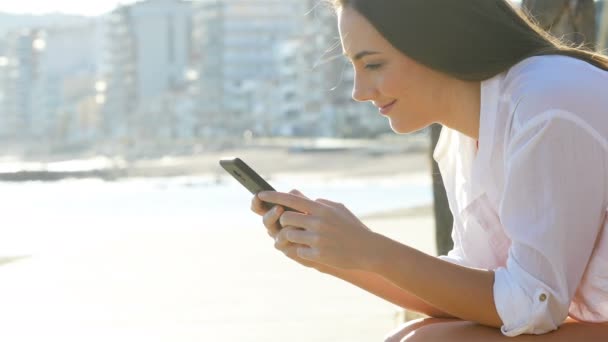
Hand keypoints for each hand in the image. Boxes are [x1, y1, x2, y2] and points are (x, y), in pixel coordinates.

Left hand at [257, 191, 375, 269]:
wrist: (368, 250)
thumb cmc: (352, 228)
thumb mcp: (338, 209)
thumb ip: (319, 202)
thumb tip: (300, 196)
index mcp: (321, 208)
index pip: (291, 198)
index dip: (273, 196)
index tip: (260, 194)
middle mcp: (317, 221)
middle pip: (285, 218)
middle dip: (283, 222)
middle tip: (289, 225)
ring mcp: (317, 239)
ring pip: (288, 235)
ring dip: (290, 237)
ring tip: (301, 239)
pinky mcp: (318, 254)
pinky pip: (297, 251)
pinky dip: (301, 250)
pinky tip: (312, 250)